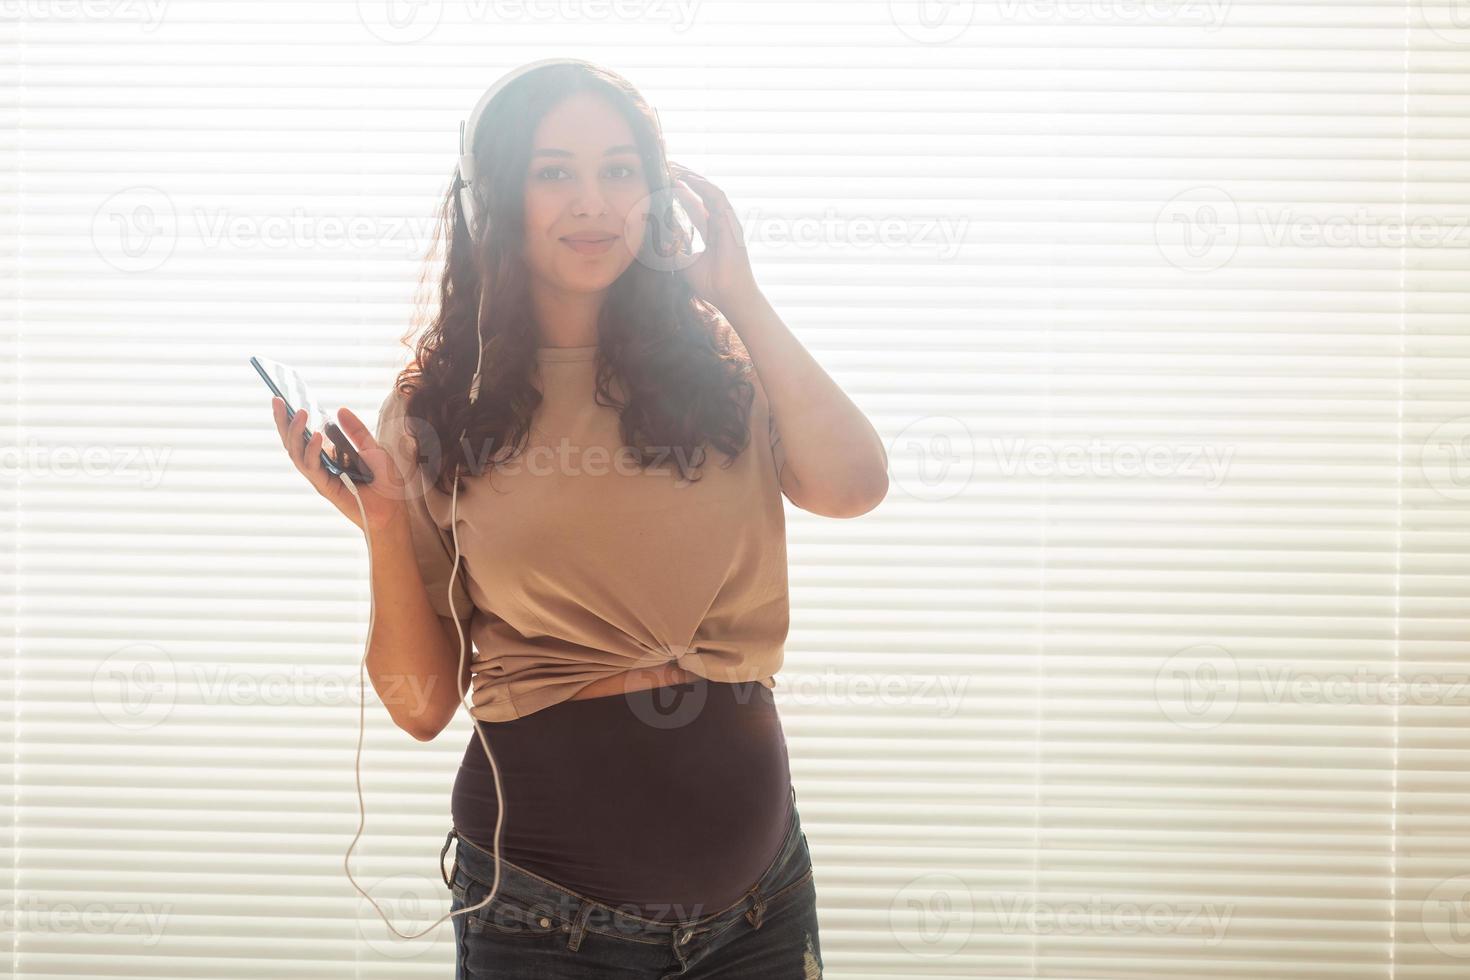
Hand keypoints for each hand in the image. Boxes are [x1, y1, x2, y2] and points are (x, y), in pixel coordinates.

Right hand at [270, 396, 405, 533]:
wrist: (394, 510)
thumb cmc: (384, 482)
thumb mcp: (374, 449)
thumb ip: (357, 432)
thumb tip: (339, 409)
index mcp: (328, 455)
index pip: (303, 435)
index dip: (291, 418)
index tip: (282, 397)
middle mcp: (320, 465)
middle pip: (293, 442)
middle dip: (283, 421)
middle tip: (278, 400)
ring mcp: (320, 477)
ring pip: (297, 454)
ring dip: (296, 432)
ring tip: (300, 412)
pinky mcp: (325, 487)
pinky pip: (312, 467)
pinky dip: (312, 451)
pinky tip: (315, 436)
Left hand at [668, 163, 759, 313]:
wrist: (729, 296)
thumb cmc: (711, 283)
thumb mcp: (683, 262)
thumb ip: (673, 248)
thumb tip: (656, 238)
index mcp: (711, 230)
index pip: (695, 203)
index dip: (681, 190)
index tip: (663, 180)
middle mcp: (720, 222)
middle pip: (702, 192)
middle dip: (685, 178)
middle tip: (666, 166)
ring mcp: (727, 221)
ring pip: (709, 190)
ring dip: (692, 177)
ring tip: (674, 167)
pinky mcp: (731, 223)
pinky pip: (718, 198)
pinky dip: (703, 186)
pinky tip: (688, 179)